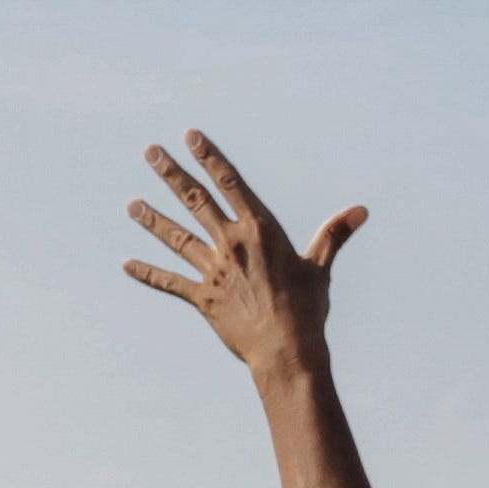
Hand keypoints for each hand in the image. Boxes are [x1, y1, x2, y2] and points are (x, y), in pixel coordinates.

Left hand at [125, 132, 368, 382]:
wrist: (286, 350)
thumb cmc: (307, 310)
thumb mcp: (320, 268)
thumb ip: (334, 236)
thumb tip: (360, 211)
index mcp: (260, 230)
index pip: (230, 183)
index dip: (210, 157)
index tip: (191, 136)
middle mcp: (231, 244)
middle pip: (195, 200)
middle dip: (172, 174)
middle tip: (151, 152)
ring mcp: (213, 270)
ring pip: (176, 237)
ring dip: (153, 218)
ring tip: (132, 204)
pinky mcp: (203, 298)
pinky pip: (170, 282)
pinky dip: (148, 273)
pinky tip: (128, 265)